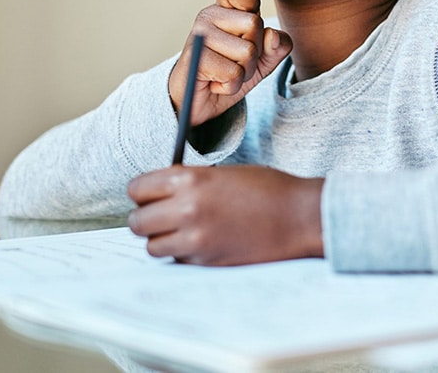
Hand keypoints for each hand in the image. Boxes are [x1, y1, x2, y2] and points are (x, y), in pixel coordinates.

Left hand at [126, 165, 324, 264]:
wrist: (300, 217)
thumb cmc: (268, 190)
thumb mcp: (223, 173)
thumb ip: (189, 181)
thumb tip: (160, 193)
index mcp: (190, 180)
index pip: (137, 189)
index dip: (143, 192)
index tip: (149, 196)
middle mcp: (187, 210)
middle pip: (137, 222)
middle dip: (146, 219)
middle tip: (161, 217)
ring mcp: (195, 240)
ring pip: (152, 246)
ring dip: (162, 240)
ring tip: (183, 232)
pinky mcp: (206, 262)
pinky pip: (177, 261)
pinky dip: (184, 254)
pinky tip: (204, 243)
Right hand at [169, 0, 292, 126]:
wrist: (199, 103)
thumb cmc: (230, 74)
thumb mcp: (262, 60)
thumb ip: (277, 46)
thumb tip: (273, 35)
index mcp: (226, 8)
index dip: (252, 10)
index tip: (244, 31)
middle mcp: (210, 15)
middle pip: (255, 25)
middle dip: (254, 54)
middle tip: (234, 63)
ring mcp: (200, 34)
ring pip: (248, 52)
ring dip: (243, 73)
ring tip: (224, 74)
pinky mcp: (195, 57)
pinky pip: (234, 73)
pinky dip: (231, 86)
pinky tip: (215, 83)